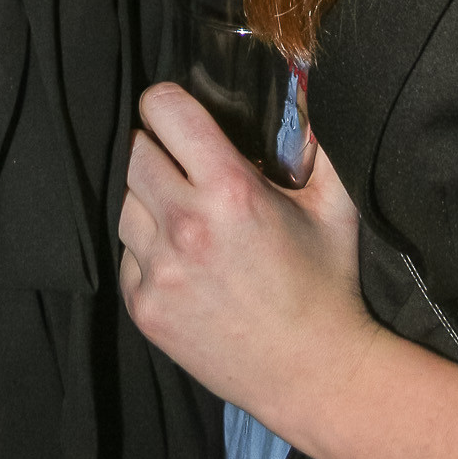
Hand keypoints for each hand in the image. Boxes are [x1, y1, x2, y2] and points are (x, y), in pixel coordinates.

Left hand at [118, 82, 376, 442]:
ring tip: (183, 212)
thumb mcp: (334, 203)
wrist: (313, 373)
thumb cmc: (327, 284)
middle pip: (133, 151)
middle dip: (155, 148)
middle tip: (180, 161)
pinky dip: (144, 249)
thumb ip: (317, 138)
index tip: (178, 112)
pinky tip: (181, 259)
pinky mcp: (144, 307)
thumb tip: (304, 85)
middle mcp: (185, 226)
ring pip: (123, 202)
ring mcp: (158, 270)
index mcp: (230, 189)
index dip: (167, 102)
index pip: (164, 111)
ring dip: (146, 198)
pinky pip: (125, 254)